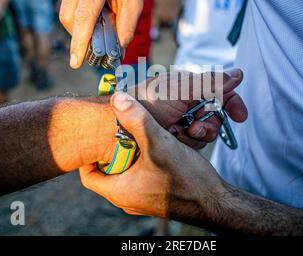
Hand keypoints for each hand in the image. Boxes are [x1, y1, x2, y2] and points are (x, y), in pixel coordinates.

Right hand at [56, 0, 147, 68]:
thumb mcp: (136, 2)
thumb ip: (126, 29)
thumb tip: (116, 54)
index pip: (85, 13)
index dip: (80, 41)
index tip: (76, 62)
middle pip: (69, 17)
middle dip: (81, 37)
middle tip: (97, 46)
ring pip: (65, 14)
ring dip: (80, 26)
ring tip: (100, 18)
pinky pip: (64, 7)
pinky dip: (76, 16)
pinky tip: (91, 9)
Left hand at [80, 92, 224, 219]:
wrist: (215, 203)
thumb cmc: (187, 180)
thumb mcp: (160, 144)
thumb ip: (137, 120)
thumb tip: (116, 99)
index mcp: (119, 191)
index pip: (88, 175)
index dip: (89, 156)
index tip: (96, 138)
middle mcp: (127, 199)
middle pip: (107, 173)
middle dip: (112, 152)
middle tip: (117, 134)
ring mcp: (142, 200)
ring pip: (126, 175)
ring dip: (130, 157)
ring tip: (136, 139)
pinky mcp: (156, 197)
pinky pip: (141, 179)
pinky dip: (143, 164)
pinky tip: (156, 150)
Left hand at [133, 69, 246, 148]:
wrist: (118, 130)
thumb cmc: (144, 105)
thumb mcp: (180, 91)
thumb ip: (210, 84)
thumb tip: (238, 74)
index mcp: (186, 86)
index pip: (218, 91)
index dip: (232, 103)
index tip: (240, 116)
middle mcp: (184, 103)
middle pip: (214, 115)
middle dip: (208, 125)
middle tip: (194, 128)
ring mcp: (179, 122)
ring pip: (205, 132)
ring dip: (195, 135)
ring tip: (178, 134)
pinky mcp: (174, 139)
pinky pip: (193, 144)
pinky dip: (185, 144)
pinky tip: (173, 142)